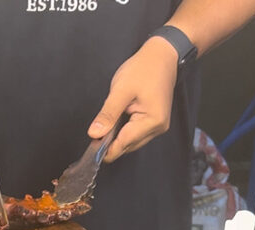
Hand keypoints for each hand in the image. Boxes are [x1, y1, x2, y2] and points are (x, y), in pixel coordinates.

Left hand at [88, 37, 178, 161]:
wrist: (162, 55)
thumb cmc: (144, 68)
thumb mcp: (120, 90)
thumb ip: (107, 114)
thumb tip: (94, 134)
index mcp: (152, 121)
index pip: (124, 145)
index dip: (106, 149)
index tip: (92, 146)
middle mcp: (158, 128)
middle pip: (127, 146)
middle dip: (111, 142)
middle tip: (98, 130)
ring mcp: (158, 126)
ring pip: (131, 142)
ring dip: (118, 136)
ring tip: (110, 121)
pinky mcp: (156, 123)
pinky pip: (136, 134)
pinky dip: (125, 131)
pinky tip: (119, 120)